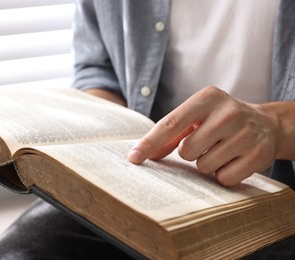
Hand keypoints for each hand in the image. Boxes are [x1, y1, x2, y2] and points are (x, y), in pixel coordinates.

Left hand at [128, 86, 281, 185]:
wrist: (265, 124)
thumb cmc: (219, 121)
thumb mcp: (196, 118)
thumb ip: (169, 134)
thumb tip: (141, 154)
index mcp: (207, 98)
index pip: (170, 123)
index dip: (149, 143)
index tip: (133, 158)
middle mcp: (228, 112)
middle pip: (186, 151)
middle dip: (190, 153)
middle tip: (205, 143)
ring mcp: (246, 133)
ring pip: (204, 167)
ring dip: (207, 164)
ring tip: (221, 150)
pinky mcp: (259, 154)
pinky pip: (224, 178)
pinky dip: (224, 174)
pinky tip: (233, 160)